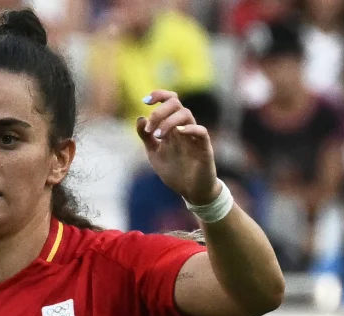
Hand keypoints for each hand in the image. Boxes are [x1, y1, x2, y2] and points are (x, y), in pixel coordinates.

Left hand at [136, 90, 219, 205]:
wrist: (190, 191)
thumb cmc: (174, 171)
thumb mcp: (154, 153)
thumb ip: (146, 137)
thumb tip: (139, 118)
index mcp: (172, 126)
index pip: (170, 101)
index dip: (159, 95)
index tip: (145, 100)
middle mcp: (184, 127)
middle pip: (176, 104)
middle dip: (159, 111)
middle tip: (150, 129)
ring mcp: (194, 136)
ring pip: (186, 114)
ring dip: (169, 121)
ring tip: (158, 135)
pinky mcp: (204, 148)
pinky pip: (201, 131)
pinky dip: (191, 128)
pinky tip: (179, 132)